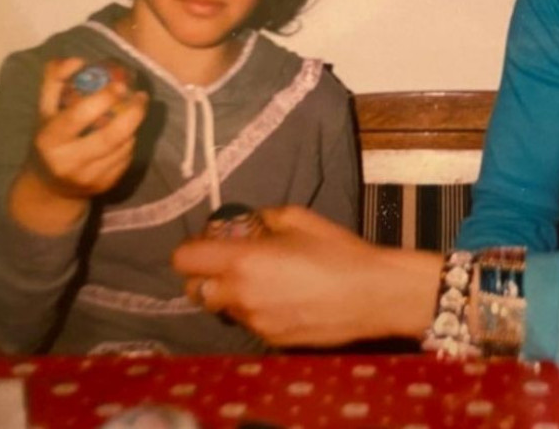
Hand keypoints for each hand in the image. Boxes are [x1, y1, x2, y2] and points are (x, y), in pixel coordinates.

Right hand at [9, 57, 148, 232]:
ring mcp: (88, 177)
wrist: (51, 187)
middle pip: (110, 136)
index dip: (103, 99)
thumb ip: (55, 80)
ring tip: (135, 111)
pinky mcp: (105, 187)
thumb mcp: (45, 110)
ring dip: (133, 127)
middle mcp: (68, 161)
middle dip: (132, 114)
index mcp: (49, 139)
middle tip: (141, 96)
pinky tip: (128, 133)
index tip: (120, 85)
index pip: (79, 116)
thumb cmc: (51, 138)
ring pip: (123, 147)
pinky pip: (127, 159)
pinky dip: (131, 143)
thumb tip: (77, 60)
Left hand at [172, 206, 441, 347]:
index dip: (194, 249)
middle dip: (207, 275)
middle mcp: (240, 294)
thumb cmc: (338, 251)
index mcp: (243, 260)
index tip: (212, 243)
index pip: (184, 259)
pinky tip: (286, 299)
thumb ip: (263, 218)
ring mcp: (253, 322)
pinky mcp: (269, 340)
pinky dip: (256, 310)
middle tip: (234, 264)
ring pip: (222, 308)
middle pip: (194, 290)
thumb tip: (247, 224)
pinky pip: (248, 322)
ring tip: (266, 282)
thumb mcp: (300, 218)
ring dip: (232, 294)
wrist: (374, 294)